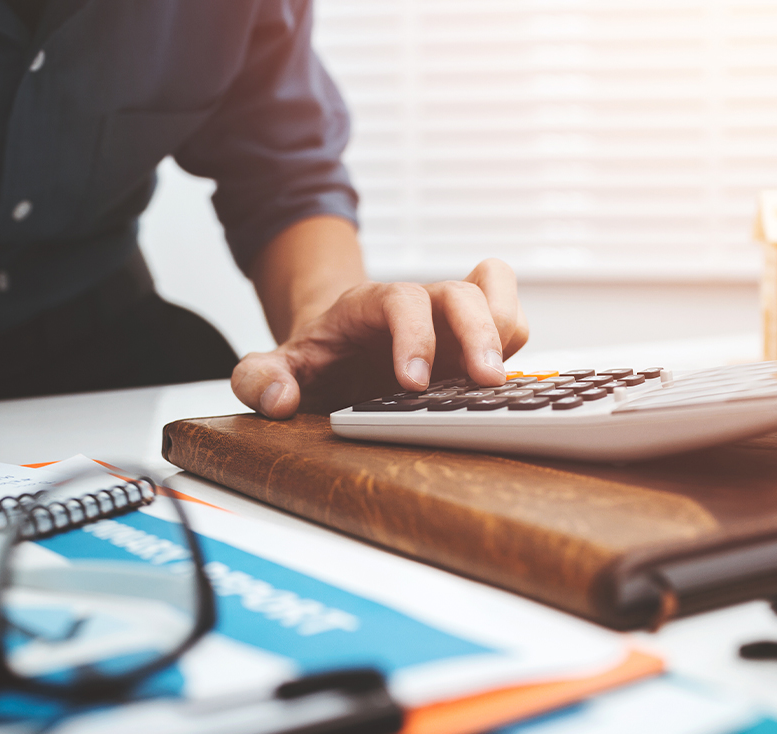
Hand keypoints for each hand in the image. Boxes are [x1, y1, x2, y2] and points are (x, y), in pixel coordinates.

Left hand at [232, 258, 527, 416]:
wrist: (338, 344)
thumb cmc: (317, 357)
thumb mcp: (277, 365)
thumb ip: (260, 378)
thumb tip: (277, 399)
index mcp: (370, 306)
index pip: (401, 300)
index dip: (414, 335)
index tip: (414, 383)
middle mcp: (418, 304)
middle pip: (460, 292)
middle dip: (477, 333)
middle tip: (483, 382)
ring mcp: (450, 321)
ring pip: (494, 299)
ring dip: (503, 334)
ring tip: (495, 381)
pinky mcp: (473, 340)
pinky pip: (511, 322)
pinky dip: (515, 345)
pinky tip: (498, 380)